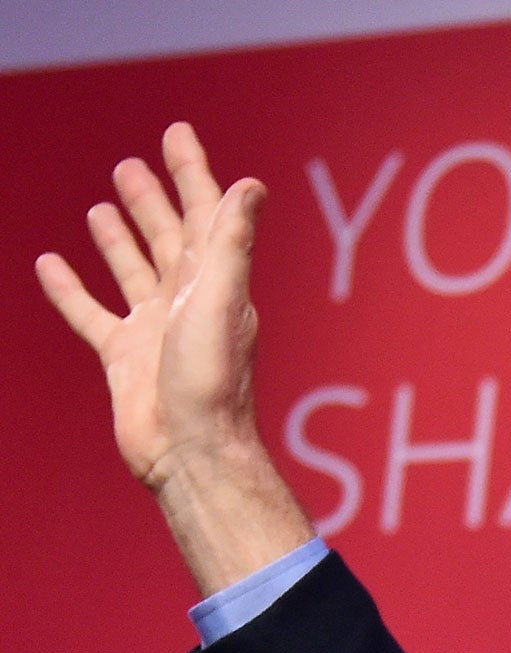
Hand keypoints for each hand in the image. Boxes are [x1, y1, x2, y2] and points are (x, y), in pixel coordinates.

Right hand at [37, 122, 312, 595]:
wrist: (191, 451)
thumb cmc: (212, 382)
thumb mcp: (222, 301)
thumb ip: (231, 243)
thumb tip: (250, 186)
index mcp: (216, 283)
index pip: (205, 213)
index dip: (192, 172)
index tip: (177, 133)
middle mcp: (187, 302)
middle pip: (168, 237)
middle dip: (154, 200)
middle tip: (132, 164)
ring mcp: (154, 329)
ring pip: (132, 270)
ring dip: (120, 238)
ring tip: (104, 207)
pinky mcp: (123, 358)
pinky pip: (90, 314)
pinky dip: (71, 289)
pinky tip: (50, 264)